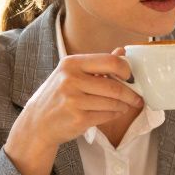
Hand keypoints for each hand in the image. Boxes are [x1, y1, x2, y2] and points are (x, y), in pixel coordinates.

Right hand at [15, 50, 143, 147]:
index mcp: (72, 63)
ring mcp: (74, 100)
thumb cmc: (58, 95)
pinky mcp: (78, 118)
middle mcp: (71, 79)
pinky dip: (115, 115)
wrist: (37, 122)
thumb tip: (122, 51)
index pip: (110, 61)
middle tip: (137, 98)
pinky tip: (114, 113)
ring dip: (123, 106)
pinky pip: (107, 115)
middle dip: (131, 94)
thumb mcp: (72, 74)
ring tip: (124, 106)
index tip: (131, 77)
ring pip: (113, 103)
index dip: (126, 70)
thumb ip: (98, 64)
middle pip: (115, 86)